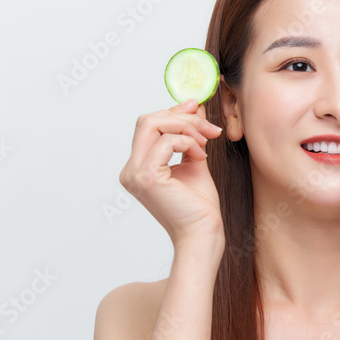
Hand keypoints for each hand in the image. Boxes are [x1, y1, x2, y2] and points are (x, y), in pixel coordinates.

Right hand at [119, 98, 224, 246]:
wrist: (203, 234)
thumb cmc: (199, 207)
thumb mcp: (194, 162)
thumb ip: (190, 136)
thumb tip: (194, 106)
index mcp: (138, 167)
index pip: (148, 126)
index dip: (173, 112)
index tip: (196, 105)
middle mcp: (130, 170)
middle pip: (148, 120)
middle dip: (182, 117)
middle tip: (208, 127)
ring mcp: (135, 174)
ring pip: (154, 124)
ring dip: (187, 128)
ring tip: (205, 143)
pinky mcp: (147, 177)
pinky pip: (166, 142)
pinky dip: (187, 142)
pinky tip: (200, 155)